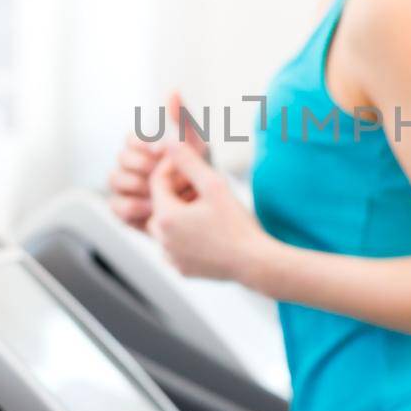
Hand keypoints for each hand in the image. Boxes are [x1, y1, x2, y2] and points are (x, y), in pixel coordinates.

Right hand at [108, 91, 208, 228]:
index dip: (143, 145)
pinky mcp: (125, 212)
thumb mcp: (195, 145)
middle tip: (163, 173)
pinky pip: (116, 206)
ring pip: (115, 180)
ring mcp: (125, 189)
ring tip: (160, 191)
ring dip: (137, 184)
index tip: (161, 151)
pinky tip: (153, 208)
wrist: (206, 210)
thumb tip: (173, 89)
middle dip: (142, 165)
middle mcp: (130, 167)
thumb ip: (183, 119)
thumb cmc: (200, 173)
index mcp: (143, 148)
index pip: (130, 140)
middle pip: (121, 159)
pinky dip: (133, 206)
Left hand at [147, 142, 268, 281]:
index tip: (190, 164)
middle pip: (159, 205)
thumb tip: (170, 141)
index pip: (157, 182)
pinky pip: (175, 248)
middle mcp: (162, 240)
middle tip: (200, 187)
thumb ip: (189, 162)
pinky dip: (184, 238)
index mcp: (165, 217)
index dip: (172, 168)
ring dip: (179, 216)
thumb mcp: (214, 186)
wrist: (254, 263)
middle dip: (175, 193)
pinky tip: (206, 232)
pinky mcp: (181, 269)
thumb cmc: (236, 225)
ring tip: (205, 209)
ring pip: (166, 228)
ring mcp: (171, 257)